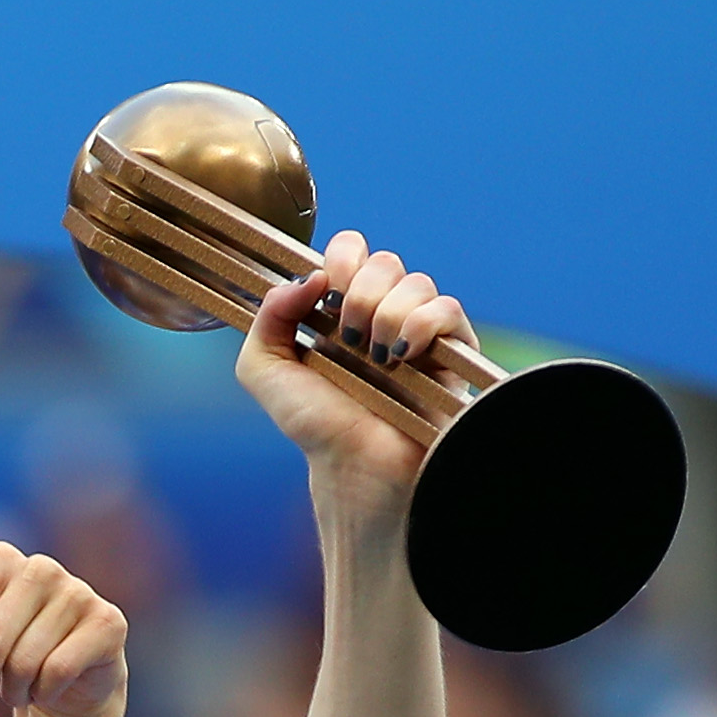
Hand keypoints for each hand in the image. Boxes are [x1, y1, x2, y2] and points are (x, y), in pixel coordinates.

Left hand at [0, 487, 126, 716]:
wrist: (71, 680)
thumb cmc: (9, 637)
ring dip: (14, 694)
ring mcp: (78, 592)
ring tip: (24, 689)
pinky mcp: (108, 622)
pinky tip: (52, 690)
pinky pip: (55, 673)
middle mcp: (40, 568)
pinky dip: (46, 694)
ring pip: (22, 666)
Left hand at [236, 229, 455, 522]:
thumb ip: (266, 316)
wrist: (356, 466)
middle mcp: (382, 313)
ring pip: (416, 282)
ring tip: (376, 358)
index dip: (341, 258)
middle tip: (348, 338)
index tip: (326, 292)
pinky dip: (422, 325)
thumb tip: (307, 276)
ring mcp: (419, 331)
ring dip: (387, 315)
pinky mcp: (452, 351)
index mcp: (341, 308)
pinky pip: (447, 309)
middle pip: (385, 260)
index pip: (351, 250)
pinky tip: (402, 356)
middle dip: (360, 293)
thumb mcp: (263, 370)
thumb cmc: (315, 426)